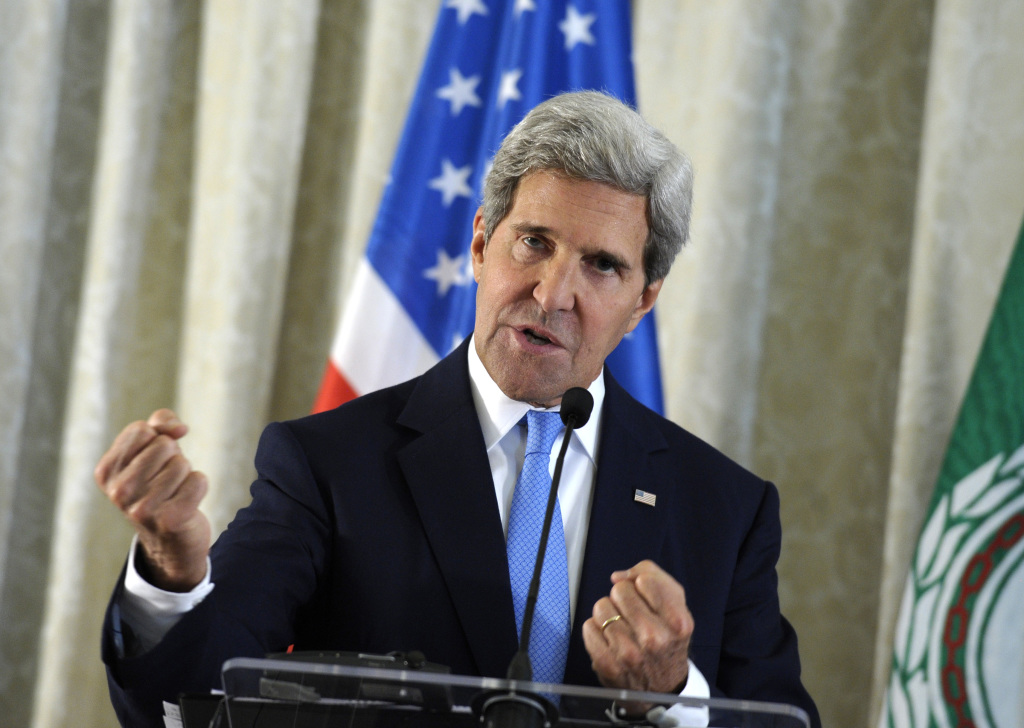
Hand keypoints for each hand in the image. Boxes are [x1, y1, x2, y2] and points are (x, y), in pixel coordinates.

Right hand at [94, 409, 210, 591]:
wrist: (170, 539)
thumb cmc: (160, 484)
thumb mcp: (152, 449)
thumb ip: (161, 424)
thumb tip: (179, 429)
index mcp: (106, 472)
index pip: (142, 430)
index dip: (158, 438)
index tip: (154, 460)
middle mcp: (118, 492)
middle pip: (164, 445)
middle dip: (173, 457)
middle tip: (166, 480)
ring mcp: (142, 509)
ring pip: (182, 463)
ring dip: (186, 474)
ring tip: (174, 493)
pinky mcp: (170, 520)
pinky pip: (198, 480)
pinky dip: (199, 486)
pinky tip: (186, 502)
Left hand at [582, 560, 693, 694]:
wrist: (661, 688)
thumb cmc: (667, 640)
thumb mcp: (676, 607)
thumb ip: (653, 577)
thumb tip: (618, 576)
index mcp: (678, 623)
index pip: (645, 580)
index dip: (641, 585)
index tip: (645, 597)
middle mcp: (655, 639)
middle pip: (620, 590)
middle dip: (623, 598)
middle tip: (632, 615)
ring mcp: (629, 654)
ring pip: (601, 607)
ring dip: (608, 614)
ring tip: (621, 628)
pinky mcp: (607, 664)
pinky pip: (588, 627)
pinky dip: (595, 629)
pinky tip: (609, 639)